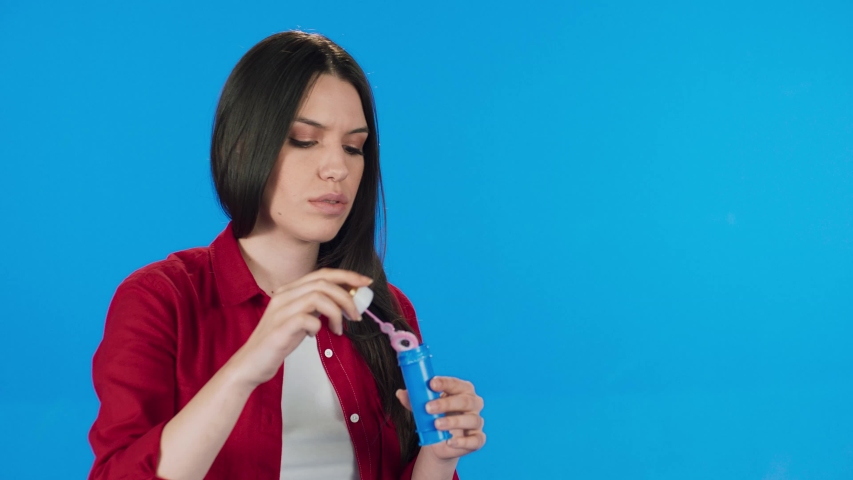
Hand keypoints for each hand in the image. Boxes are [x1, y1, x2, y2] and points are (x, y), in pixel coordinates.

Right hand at [230, 268, 371, 387]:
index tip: (365, 282)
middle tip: (356, 314)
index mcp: (289, 290)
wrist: (251, 364)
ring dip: (337, 312)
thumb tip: (345, 301)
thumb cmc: (278, 342)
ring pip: (318, 297)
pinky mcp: (280, 328)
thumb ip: (316, 307)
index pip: (322, 273)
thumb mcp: (300, 318)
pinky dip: (319, 326)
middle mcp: (284, 295)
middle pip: (323, 282)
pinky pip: (308, 318)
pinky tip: (316, 335)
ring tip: (339, 329)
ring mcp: (280, 310)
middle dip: (347, 296)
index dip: (347, 275)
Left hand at [396, 376, 485, 460]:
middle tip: (428, 408)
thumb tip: (400, 393)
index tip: (431, 383)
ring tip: (436, 424)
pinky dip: (464, 442)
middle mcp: (474, 403)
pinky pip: (476, 440)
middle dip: (446, 403)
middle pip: (465, 401)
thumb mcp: (424, 407)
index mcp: (463, 390)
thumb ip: (414, 400)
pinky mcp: (478, 439)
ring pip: (472, 419)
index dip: (445, 383)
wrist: (441, 441)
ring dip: (453, 421)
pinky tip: (450, 442)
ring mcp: (477, 421)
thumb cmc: (436, 415)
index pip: (456, 383)